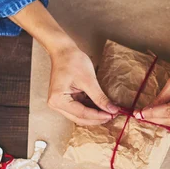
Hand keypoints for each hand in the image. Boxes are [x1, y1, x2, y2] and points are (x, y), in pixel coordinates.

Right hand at [9, 0, 118, 124]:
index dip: (99, 116)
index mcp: (58, 100)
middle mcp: (56, 104)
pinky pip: (80, 108)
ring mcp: (60, 103)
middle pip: (80, 118)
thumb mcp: (88, 80)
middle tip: (113, 115)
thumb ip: (100, 97)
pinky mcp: (66, 100)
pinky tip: (102, 107)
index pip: (82, 113)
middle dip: (97, 118)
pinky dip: (91, 108)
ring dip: (95, 114)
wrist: (63, 50)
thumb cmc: (71, 61)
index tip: (112, 114)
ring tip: (110, 111)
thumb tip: (111, 110)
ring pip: (81, 115)